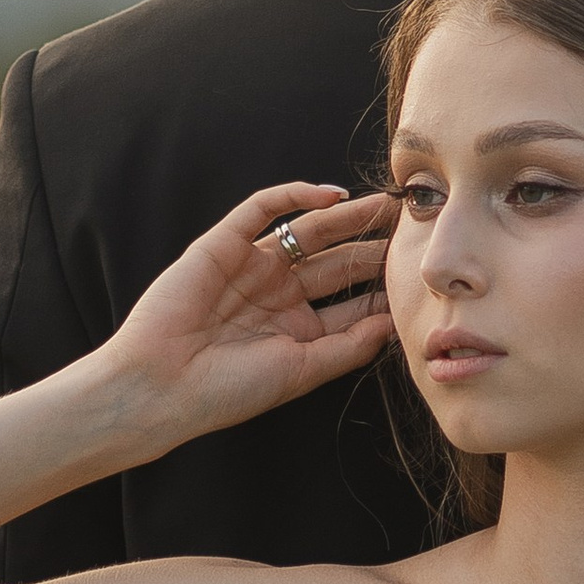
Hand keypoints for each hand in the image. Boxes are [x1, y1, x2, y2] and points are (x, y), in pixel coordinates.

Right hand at [106, 181, 393, 442]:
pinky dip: (295, 195)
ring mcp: (252, 266)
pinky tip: (332, 194)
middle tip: (414, 226)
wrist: (162, 386)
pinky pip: (262, 209)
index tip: (422, 274)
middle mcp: (279, 294)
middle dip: (374, 243)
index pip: (352, 300)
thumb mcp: (302, 371)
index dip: (385, 286)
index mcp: (298, 328)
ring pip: (309, 230)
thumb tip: (395, 324)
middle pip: (338, 260)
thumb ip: (349, 346)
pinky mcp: (223, 244)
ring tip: (386, 203)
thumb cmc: (228, 390)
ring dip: (348, 215)